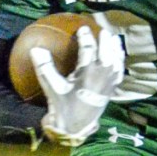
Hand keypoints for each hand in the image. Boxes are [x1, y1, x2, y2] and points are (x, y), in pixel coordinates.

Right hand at [30, 27, 124, 146]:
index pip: (89, 49)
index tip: (82, 28)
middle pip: (107, 52)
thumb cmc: (63, 106)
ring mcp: (109, 83)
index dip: (86, 37)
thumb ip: (45, 67)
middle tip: (102, 29)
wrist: (76, 127)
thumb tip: (36, 49)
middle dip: (105, 40)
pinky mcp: (112, 90)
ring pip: (116, 61)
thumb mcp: (52, 87)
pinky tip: (119, 58)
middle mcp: (102, 75)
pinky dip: (120, 62)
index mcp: (88, 73)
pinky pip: (119, 72)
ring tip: (113, 39)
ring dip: (115, 49)